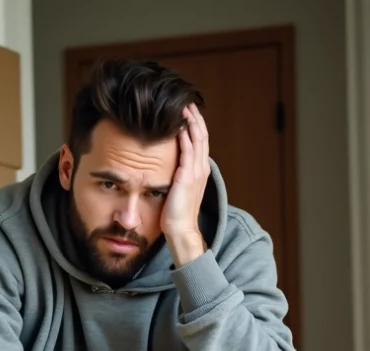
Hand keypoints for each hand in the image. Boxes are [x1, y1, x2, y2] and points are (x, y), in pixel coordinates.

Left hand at [160, 103, 209, 266]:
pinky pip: (187, 149)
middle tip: (186, 101)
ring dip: (190, 121)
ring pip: (197, 138)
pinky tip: (178, 123)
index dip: (196, 125)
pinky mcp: (186, 176)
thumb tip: (167, 165)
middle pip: (201, 135)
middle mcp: (201, 168)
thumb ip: (177, 175)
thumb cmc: (175, 214)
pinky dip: (184, 134)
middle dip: (194, 117)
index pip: (200, 141)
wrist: (181, 230)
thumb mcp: (178, 189)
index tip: (187, 111)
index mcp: (200, 171)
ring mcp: (196, 172)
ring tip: (183, 106)